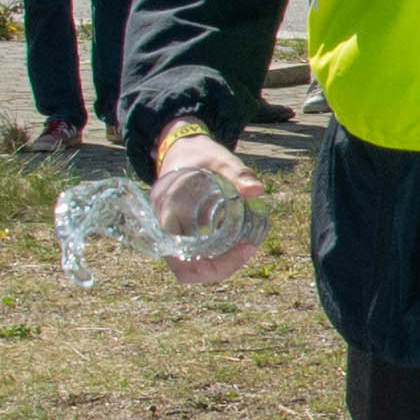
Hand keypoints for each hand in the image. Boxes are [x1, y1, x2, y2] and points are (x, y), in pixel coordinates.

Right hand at [152, 130, 263, 281]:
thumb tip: (257, 191)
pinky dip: (214, 256)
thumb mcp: (220, 159)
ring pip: (190, 266)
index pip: (182, 260)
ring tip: (246, 247)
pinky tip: (236, 244)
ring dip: (218, 264)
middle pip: (186, 270)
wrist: (180, 148)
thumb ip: (238, 173)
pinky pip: (193, 255)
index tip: (244, 248)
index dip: (214, 265)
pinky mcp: (178, 233)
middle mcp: (162, 229)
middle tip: (248, 249)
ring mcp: (169, 234)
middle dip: (220, 268)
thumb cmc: (199, 154)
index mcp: (166, 212)